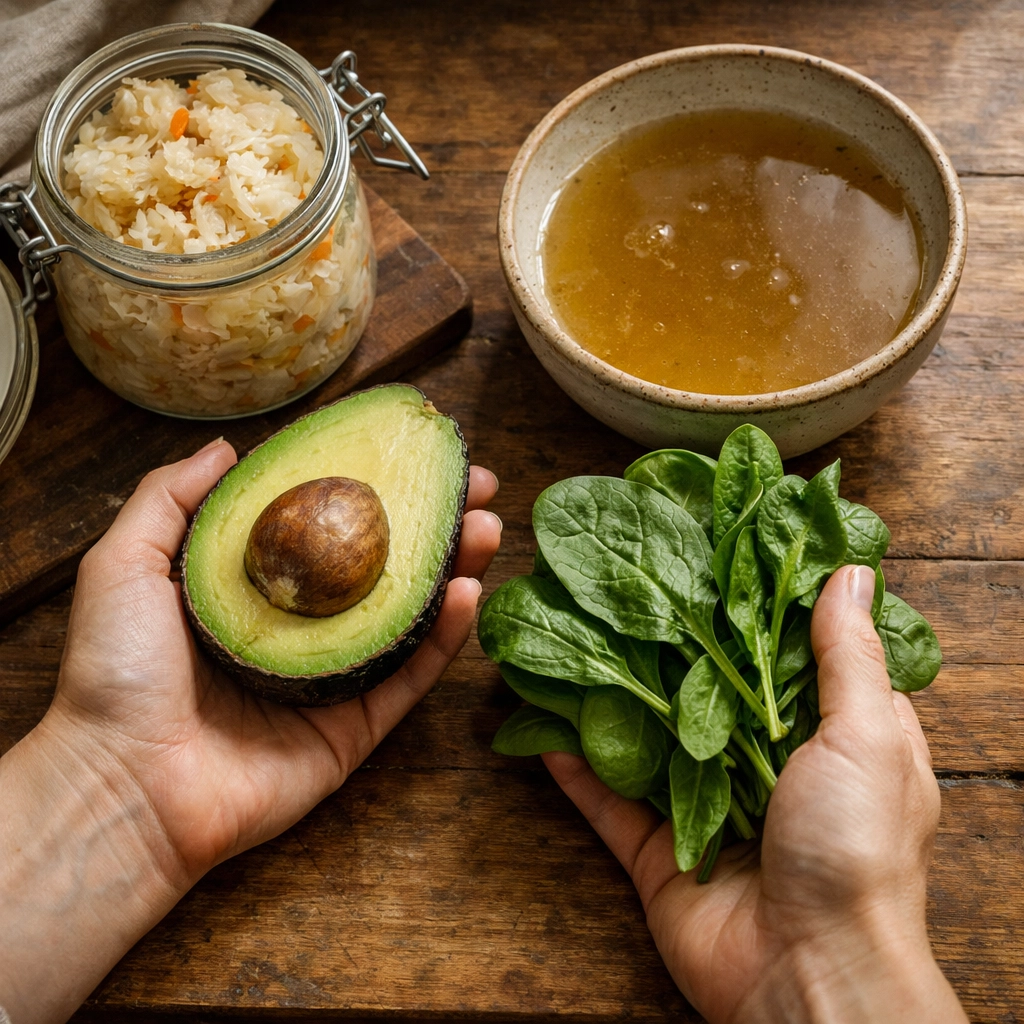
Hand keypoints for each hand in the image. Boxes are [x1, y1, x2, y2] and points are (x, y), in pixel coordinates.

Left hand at [0, 439, 500, 1023]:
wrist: (123, 782)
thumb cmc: (116, 672)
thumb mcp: (125, 562)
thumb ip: (168, 497)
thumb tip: (226, 446)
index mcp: (255, 587)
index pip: (328, 521)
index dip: (374, 484)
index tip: (414, 450)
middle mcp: (301, 627)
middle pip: (383, 564)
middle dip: (434, 521)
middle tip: (476, 485)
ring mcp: (333, 678)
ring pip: (409, 616)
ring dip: (454, 569)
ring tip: (487, 528)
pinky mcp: (354, 728)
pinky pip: (410, 677)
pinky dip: (446, 637)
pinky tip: (468, 592)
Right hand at [544, 564, 967, 1023]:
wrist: (807, 978)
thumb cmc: (856, 855)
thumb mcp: (867, 739)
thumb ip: (850, 658)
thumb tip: (850, 573)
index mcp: (831, 740)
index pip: (795, 654)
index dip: (763, 604)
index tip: (720, 547)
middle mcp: (768, 768)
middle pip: (710, 689)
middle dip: (672, 641)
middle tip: (630, 580)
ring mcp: (708, 809)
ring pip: (650, 738)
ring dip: (611, 693)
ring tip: (571, 635)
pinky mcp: (660, 852)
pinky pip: (608, 801)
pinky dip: (574, 767)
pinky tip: (541, 726)